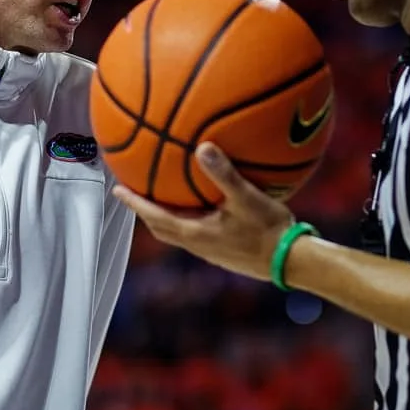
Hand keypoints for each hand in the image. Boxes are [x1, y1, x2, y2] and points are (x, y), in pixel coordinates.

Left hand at [112, 142, 295, 281]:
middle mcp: (198, 244)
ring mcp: (211, 251)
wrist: (292, 262)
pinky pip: (196, 233)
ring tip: (163, 196)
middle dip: (145, 211)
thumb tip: (203, 147)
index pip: (155, 217)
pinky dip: (188, 218)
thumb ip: (224, 173)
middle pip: (161, 228)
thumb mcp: (247, 198)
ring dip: (165, 216)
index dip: (135, 204)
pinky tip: (203, 205)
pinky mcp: (224, 252)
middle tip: (134, 193)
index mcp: (196, 233)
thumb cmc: (269, 231)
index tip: (118, 190)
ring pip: (178, 232)